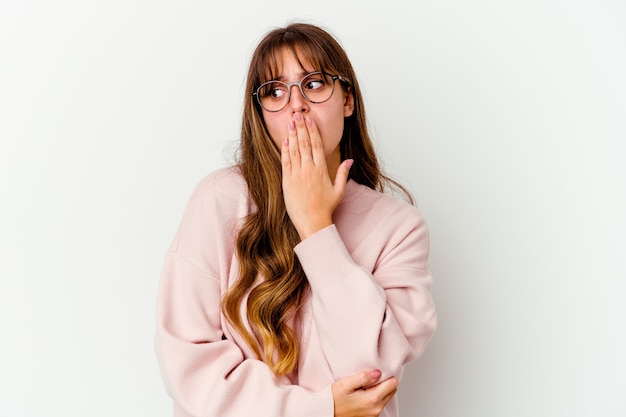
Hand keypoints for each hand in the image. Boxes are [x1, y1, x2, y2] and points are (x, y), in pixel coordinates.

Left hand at [281, 112, 352, 239]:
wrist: (312, 222)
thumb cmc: (325, 208)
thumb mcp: (338, 190)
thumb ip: (343, 173)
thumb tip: (350, 160)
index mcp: (321, 169)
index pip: (316, 145)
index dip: (312, 130)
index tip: (309, 120)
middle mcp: (309, 169)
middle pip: (304, 143)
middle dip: (300, 128)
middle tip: (297, 114)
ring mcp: (297, 175)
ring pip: (294, 150)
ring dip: (292, 135)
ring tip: (290, 122)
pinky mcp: (287, 181)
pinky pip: (286, 162)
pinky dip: (285, 150)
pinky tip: (285, 140)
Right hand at [331, 370, 398, 416]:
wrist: (326, 412)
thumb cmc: (334, 399)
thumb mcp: (346, 384)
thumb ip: (363, 377)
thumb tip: (377, 373)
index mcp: (372, 399)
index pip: (392, 384)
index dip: (387, 375)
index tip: (377, 371)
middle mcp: (376, 409)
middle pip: (392, 390)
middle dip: (385, 382)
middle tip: (371, 377)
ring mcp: (374, 414)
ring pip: (387, 397)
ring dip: (380, 389)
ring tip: (366, 385)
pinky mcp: (370, 416)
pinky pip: (380, 403)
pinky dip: (375, 396)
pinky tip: (364, 393)